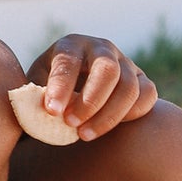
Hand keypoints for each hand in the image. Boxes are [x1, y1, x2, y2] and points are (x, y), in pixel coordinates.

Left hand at [28, 34, 156, 140]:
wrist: (73, 92)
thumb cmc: (49, 92)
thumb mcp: (35, 90)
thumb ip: (33, 100)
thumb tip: (33, 114)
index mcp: (70, 45)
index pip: (67, 62)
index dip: (60, 87)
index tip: (52, 111)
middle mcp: (101, 48)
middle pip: (107, 70)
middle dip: (90, 101)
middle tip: (70, 123)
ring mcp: (125, 63)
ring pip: (129, 87)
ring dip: (109, 115)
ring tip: (84, 135)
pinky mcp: (142, 80)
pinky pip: (147, 96)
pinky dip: (131, 115)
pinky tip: (107, 128)